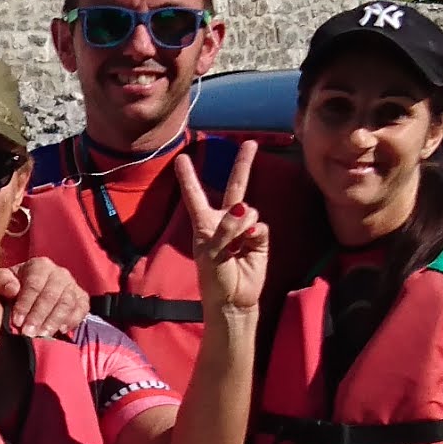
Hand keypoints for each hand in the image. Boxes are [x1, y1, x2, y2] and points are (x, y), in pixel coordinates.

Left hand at [0, 253, 91, 339]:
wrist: (31, 293)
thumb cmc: (13, 287)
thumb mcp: (2, 282)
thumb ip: (2, 282)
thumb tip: (12, 290)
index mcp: (39, 265)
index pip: (34, 284)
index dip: (26, 304)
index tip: (17, 321)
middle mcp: (59, 272)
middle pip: (52, 295)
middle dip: (39, 316)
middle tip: (29, 333)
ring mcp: (72, 285)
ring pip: (67, 302)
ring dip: (54, 321)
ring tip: (42, 336)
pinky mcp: (82, 298)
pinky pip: (82, 308)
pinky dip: (73, 320)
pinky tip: (61, 331)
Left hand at [183, 151, 272, 319]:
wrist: (233, 300)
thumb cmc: (214, 279)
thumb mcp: (211, 253)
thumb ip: (226, 229)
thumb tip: (246, 208)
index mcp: (204, 223)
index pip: (196, 195)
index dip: (189, 176)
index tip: (182, 157)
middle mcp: (224, 221)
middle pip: (235, 186)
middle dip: (243, 164)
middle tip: (251, 143)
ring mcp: (244, 228)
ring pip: (249, 210)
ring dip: (243, 225)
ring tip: (236, 247)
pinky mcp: (260, 238)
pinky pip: (260, 226)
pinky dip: (255, 235)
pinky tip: (248, 249)